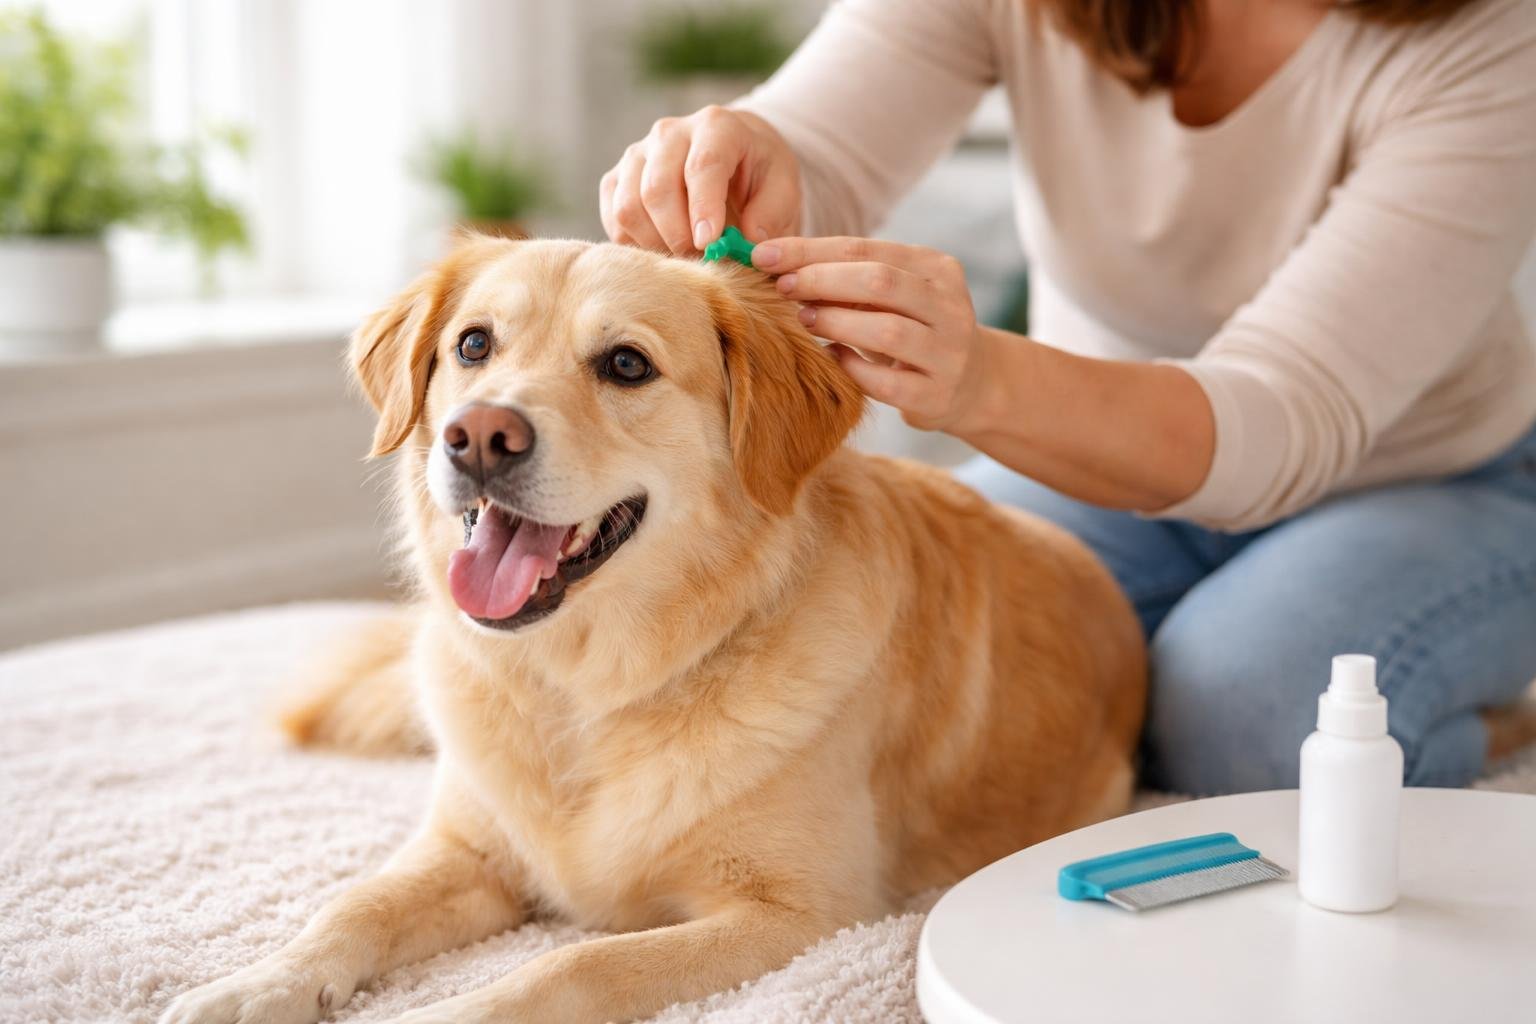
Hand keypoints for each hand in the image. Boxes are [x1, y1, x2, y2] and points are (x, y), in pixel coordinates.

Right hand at [600, 106, 801, 253]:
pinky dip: (635, 244)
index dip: (703, 208)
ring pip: (628, 206)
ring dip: (655, 243)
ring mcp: (637, 154)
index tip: (709, 245)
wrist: (734, 155)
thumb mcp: (783, 187)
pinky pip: (614, 219)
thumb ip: (770, 215)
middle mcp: (669, 133)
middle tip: (700, 264)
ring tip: (685, 260)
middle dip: (677, 235)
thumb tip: (746, 246)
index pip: (702, 165)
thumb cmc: (760, 174)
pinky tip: (663, 251)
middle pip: (657, 188)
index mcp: (716, 126)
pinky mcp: (617, 179)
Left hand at [755, 236, 999, 434]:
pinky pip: (887, 382)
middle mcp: (949, 305)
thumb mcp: (892, 295)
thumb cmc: (913, 329)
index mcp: (936, 267)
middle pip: (880, 281)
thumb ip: (848, 277)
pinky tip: (832, 358)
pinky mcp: (936, 394)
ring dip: (835, 322)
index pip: (866, 249)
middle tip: (781, 288)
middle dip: (821, 281)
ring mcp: (948, 352)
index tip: (764, 255)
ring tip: (803, 320)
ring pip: (888, 329)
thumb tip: (776, 261)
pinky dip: (852, 367)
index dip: (810, 251)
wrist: (971, 383)